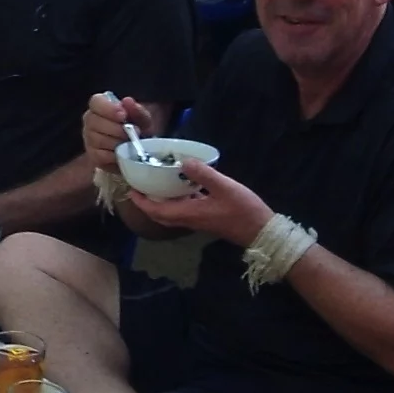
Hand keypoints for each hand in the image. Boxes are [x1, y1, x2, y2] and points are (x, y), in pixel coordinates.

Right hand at [83, 92, 156, 172]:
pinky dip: (114, 155)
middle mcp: (90, 120)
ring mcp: (89, 139)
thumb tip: (127, 101)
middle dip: (116, 128)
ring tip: (130, 143)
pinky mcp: (93, 155)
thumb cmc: (137, 130)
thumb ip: (137, 110)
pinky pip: (100, 155)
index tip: (123, 115)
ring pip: (98, 139)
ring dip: (117, 142)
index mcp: (100, 106)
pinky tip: (123, 153)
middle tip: (133, 132)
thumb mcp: (143, 119)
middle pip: (94, 121)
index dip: (108, 108)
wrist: (140, 151)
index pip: (96, 102)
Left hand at [129, 159, 271, 246]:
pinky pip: (185, 209)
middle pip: (160, 214)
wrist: (262, 231)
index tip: (130, 189)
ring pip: (172, 212)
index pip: (156, 211)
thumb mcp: (224, 187)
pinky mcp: (207, 218)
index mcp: (188, 214)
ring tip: (157, 182)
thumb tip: (183, 161)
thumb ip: (203, 174)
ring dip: (161, 201)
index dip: (141, 202)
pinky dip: (178, 199)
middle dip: (147, 202)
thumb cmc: (243, 210)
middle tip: (140, 185)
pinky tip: (184, 185)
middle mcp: (189, 219)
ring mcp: (198, 220)